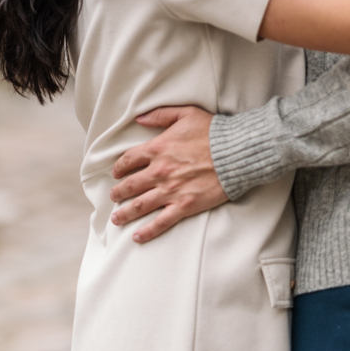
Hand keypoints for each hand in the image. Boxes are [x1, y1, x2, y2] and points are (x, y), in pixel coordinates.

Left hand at [110, 106, 226, 242]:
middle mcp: (159, 171)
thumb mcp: (186, 114)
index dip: (119, 168)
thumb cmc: (214, 132)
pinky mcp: (184, 206)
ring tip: (117, 218)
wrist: (236, 153)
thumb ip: (160, 115)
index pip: (128, 160)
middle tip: (113, 196)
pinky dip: (147, 231)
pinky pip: (160, 222)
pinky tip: (137, 237)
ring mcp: (170, 191)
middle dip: (118, 192)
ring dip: (125, 213)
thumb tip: (140, 118)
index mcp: (157, 149)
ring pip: (139, 206)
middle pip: (130, 185)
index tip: (117, 173)